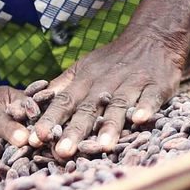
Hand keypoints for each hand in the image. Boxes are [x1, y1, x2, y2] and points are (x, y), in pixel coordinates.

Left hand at [37, 30, 184, 158]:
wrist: (150, 37)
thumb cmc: (111, 59)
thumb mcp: (82, 68)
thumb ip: (61, 86)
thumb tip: (33, 102)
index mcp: (85, 82)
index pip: (63, 102)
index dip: (49, 120)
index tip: (34, 138)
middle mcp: (105, 84)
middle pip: (88, 109)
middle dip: (75, 130)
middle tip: (63, 152)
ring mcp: (131, 84)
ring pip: (119, 105)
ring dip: (110, 126)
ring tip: (103, 146)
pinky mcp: (156, 85)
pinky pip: (150, 97)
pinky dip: (146, 107)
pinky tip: (140, 119)